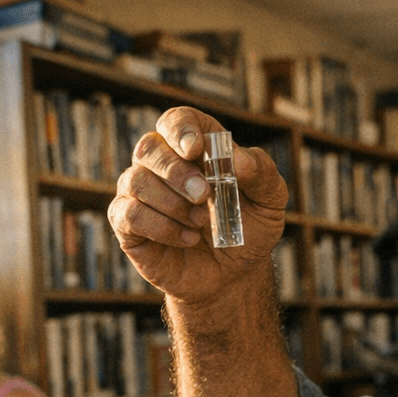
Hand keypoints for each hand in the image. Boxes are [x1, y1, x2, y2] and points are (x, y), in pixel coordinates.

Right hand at [108, 107, 288, 307]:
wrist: (232, 275)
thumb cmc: (248, 230)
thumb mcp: (269, 201)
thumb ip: (261, 173)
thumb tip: (238, 158)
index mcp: (195, 148)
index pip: (175, 121)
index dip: (180, 129)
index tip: (195, 149)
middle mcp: (162, 165)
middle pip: (148, 147)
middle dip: (176, 171)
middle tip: (203, 196)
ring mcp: (141, 194)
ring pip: (135, 180)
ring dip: (171, 203)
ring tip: (200, 223)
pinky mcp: (128, 224)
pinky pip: (128, 213)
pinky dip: (161, 227)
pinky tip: (187, 239)